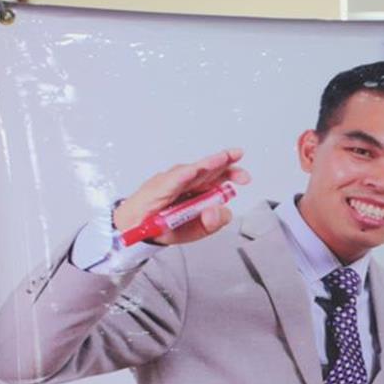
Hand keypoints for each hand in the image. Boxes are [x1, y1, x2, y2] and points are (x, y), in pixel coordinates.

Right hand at [112, 148, 250, 245]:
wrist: (137, 228)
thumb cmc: (167, 224)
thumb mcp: (198, 229)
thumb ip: (214, 222)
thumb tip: (219, 211)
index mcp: (199, 188)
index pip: (218, 176)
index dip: (232, 173)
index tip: (245, 178)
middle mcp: (187, 181)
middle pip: (208, 168)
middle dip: (223, 160)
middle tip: (236, 154)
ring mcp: (172, 182)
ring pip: (191, 170)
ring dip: (206, 164)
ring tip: (220, 159)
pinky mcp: (157, 188)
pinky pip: (170, 181)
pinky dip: (180, 177)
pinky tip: (190, 173)